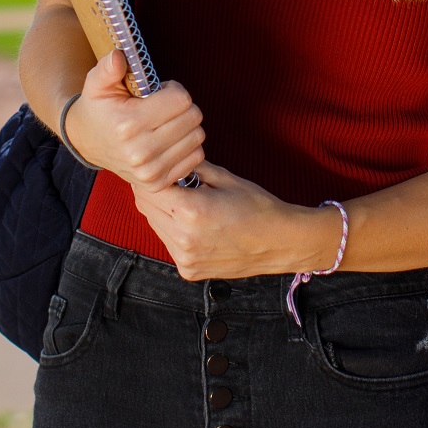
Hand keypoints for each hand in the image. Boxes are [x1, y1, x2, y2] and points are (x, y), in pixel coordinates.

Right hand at [62, 51, 204, 192]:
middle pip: (193, 117)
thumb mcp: (97, 83)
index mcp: (128, 124)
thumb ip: (108, 67)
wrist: (87, 142)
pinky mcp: (158, 183)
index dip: (174, 89)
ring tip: (165, 122)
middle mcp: (140, 152)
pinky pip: (196, 158)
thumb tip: (119, 56)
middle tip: (163, 106)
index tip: (160, 91)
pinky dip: (188, 145)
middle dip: (183, 106)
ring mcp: (150, 171)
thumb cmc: (98, 108)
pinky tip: (169, 140)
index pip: (181, 100)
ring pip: (198, 137)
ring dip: (186, 126)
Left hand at [132, 163, 343, 281]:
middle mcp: (182, 238)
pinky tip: (194, 224)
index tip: (159, 166)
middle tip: (169, 180)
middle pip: (146, 207)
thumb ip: (191, 167)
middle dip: (153, 191)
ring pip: (154, 225)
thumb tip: (168, 157)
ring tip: (185, 202)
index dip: (152, 173)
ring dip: (161, 211)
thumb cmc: (257, 207)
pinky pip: (168, 244)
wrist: (281, 242)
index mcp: (190, 210)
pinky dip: (173, 231)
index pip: (148, 187)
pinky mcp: (189, 270)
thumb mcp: (224, 178)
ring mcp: (184, 258)